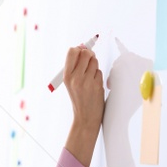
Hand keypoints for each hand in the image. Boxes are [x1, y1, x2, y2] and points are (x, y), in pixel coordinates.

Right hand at [61, 45, 104, 166]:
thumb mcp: (71, 83)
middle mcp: (76, 77)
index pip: (72, 51)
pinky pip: (100, 72)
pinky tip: (95, 84)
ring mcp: (87, 81)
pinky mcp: (98, 85)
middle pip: (85, 53)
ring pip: (94, 61)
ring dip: (94, 66)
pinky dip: (98, 76)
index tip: (81, 52)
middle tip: (89, 60)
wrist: (85, 118)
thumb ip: (75, 66)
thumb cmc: (79, 98)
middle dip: (89, 55)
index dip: (78, 49)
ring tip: (91, 76)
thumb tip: (83, 48)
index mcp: (66, 76)